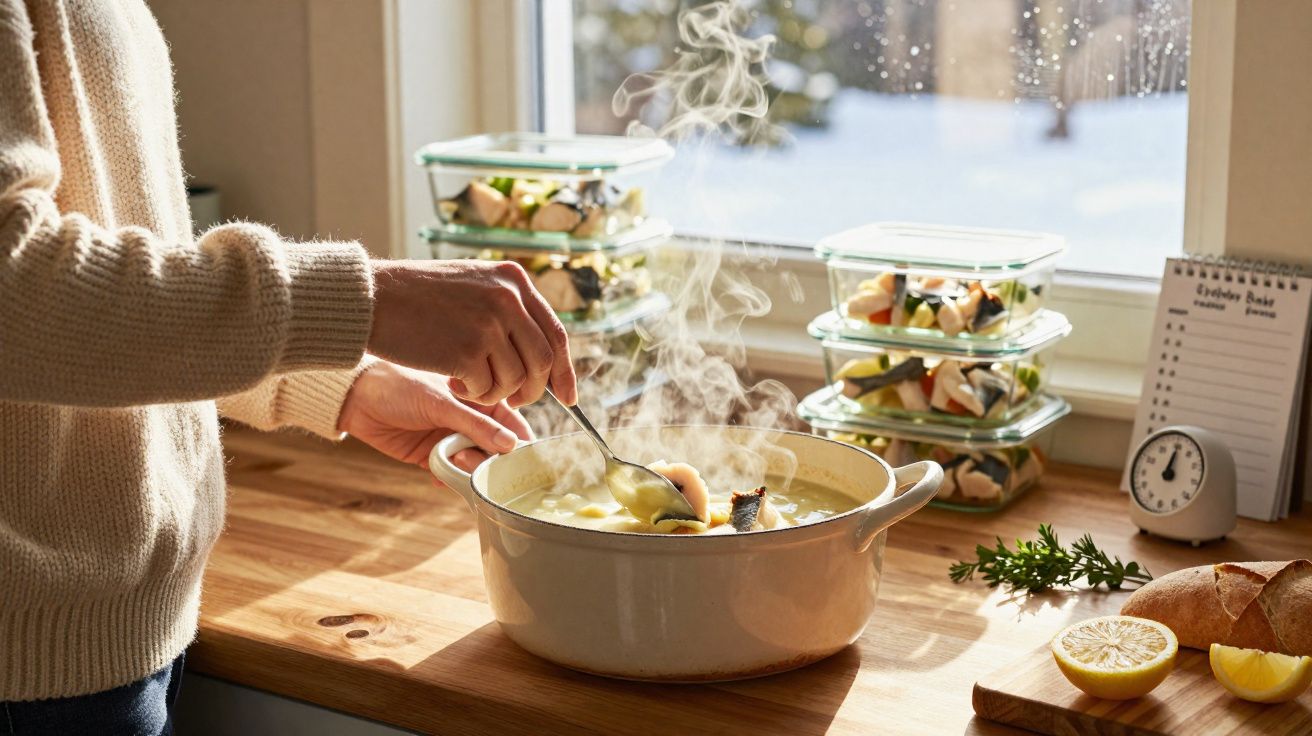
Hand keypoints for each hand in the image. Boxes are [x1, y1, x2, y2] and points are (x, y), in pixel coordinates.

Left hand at [338, 360, 533, 471]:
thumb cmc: (399, 384)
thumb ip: (476, 424)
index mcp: (481, 397)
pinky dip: (449, 478)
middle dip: (492, 460)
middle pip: (498, 450)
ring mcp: (453, 438)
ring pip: (476, 464)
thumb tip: (510, 445)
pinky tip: (439, 474)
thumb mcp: (440, 402)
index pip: (514, 424)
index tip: (525, 463)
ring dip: (469, 468)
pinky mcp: (434, 456)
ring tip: (454, 459)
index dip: (521, 444)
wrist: (356, 397)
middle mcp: (472, 419)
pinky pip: (452, 474)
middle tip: (475, 458)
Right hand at [368, 259, 576, 406]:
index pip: (555, 333)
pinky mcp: (467, 351)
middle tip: (515, 401)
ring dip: (496, 393)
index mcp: (514, 280)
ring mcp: (489, 324)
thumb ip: (508, 306)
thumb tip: (544, 348)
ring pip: (516, 380)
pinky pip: (487, 390)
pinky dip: (474, 395)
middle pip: (542, 361)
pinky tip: (454, 383)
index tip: (568, 397)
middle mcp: (508, 299)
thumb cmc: (417, 296)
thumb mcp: (473, 283)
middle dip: (533, 391)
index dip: (564, 370)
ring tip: (470, 383)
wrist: (371, 297)